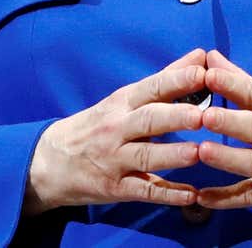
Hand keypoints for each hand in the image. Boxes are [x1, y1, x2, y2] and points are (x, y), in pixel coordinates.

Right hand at [23, 49, 207, 214]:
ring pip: (146, 157)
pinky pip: (144, 191)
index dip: (176, 81)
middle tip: (202, 116)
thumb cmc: (97, 125)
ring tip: (199, 153)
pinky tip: (191, 195)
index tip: (202, 73)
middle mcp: (116, 129)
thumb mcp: (123, 100)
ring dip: (173, 155)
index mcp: (121, 103)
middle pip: (148, 120)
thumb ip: (165, 79)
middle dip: (175, 117)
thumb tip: (200, 56)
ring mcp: (114, 160)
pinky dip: (167, 194)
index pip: (150, 88)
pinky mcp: (115, 188)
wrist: (50, 162)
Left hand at [194, 50, 251, 215]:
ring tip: (202, 151)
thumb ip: (244, 83)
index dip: (234, 85)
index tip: (210, 74)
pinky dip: (226, 199)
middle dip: (230, 122)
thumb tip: (211, 57)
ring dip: (227, 158)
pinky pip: (250, 197)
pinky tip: (202, 197)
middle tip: (204, 116)